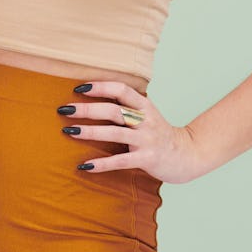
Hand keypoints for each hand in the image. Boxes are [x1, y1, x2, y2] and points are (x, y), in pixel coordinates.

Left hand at [58, 81, 202, 183]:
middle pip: (113, 110)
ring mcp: (147, 140)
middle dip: (87, 109)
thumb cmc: (158, 132)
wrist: (188, 155)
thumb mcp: (145, 113)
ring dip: (89, 131)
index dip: (100, 86)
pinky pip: (121, 161)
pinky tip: (84, 165)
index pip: (120, 89)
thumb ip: (126, 105)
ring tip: (68, 130)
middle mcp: (145, 120)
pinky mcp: (147, 159)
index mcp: (144, 105)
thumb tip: (92, 95)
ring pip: (114, 133)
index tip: (78, 88)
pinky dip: (101, 163)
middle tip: (64, 109)